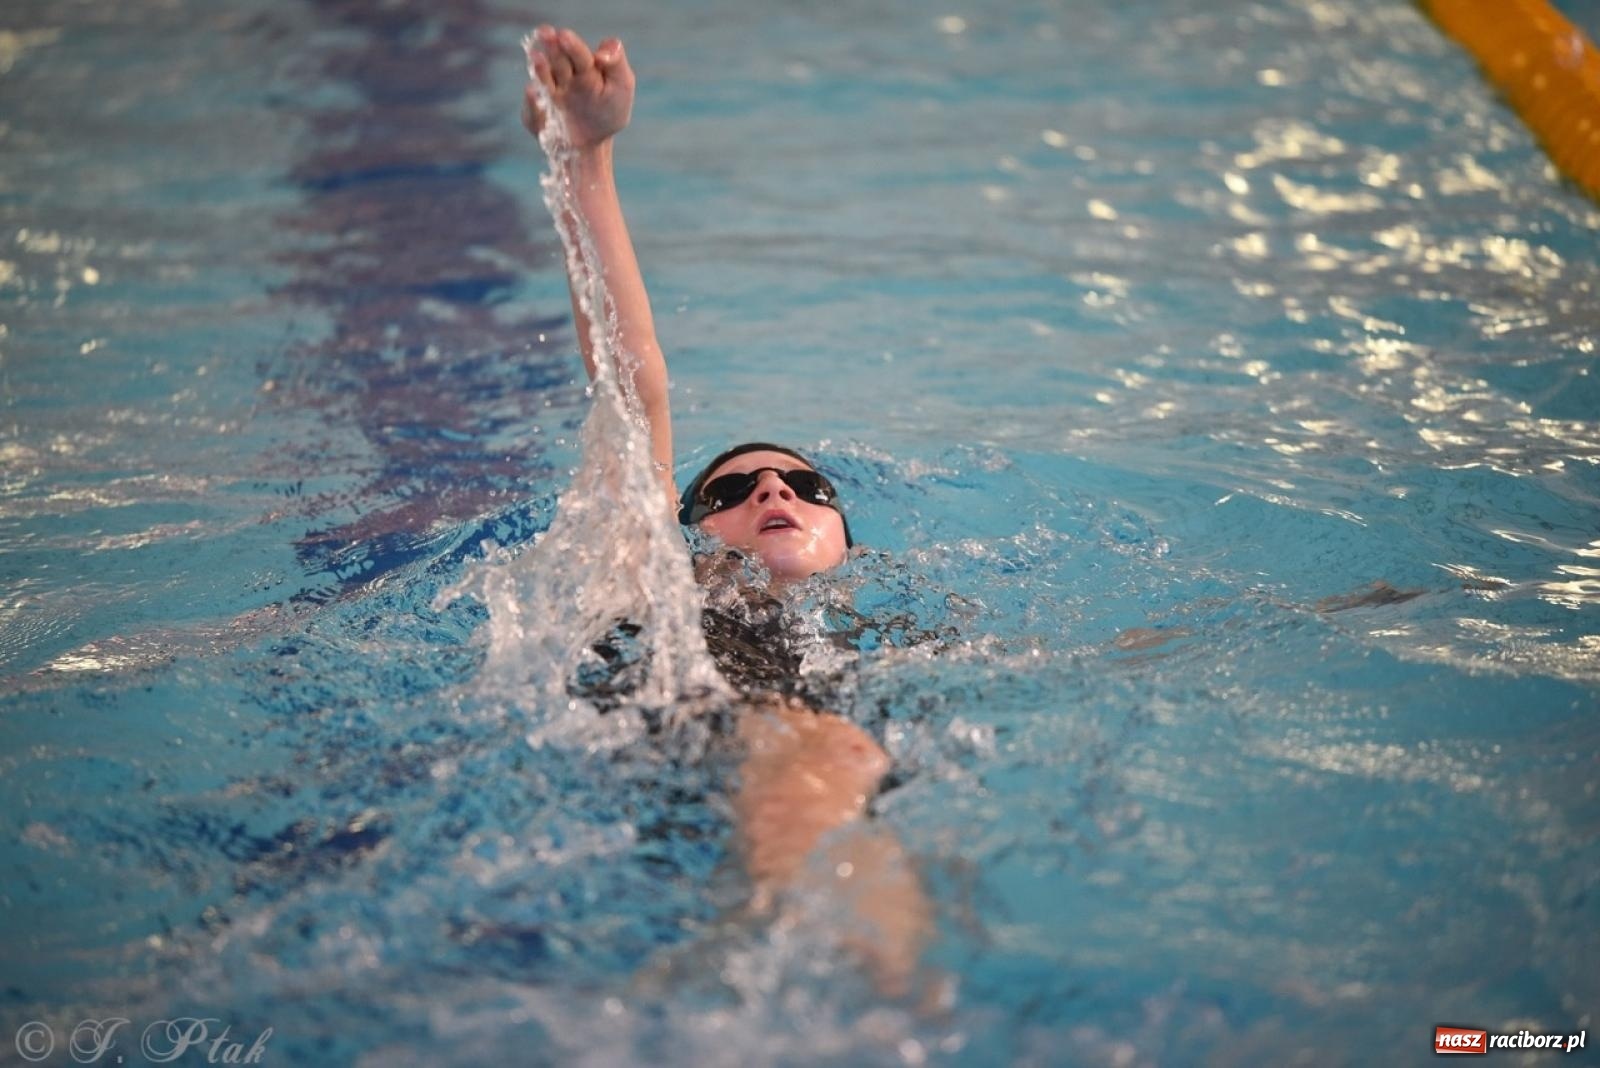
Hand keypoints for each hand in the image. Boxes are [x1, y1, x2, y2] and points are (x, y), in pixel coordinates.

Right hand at [523, 26, 634, 150]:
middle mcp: (562, 76)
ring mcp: (547, 95)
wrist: (592, 144)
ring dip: (539, 68)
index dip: (571, 44)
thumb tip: (601, 54)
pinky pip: (533, 108)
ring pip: (542, 79)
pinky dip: (533, 102)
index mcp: (582, 66)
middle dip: (551, 46)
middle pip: (557, 59)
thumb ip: (617, 64)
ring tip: (536, 57)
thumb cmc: (609, 111)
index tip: (564, 36)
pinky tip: (534, 92)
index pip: (577, 52)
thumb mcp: (622, 86)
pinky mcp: (536, 115)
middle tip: (545, 33)